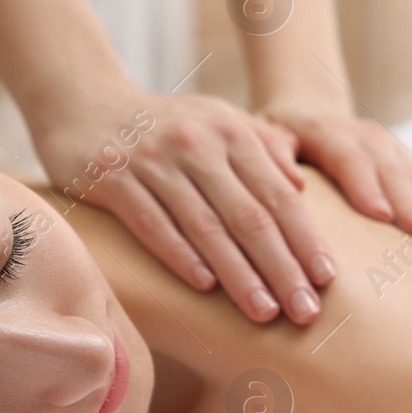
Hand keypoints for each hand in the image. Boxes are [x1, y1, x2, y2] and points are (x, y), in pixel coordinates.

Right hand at [30, 82, 334, 325]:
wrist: (84, 100)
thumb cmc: (162, 123)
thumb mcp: (216, 121)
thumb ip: (261, 146)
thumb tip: (301, 185)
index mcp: (231, 131)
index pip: (278, 193)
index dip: (306, 238)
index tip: (327, 279)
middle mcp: (197, 143)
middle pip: (249, 215)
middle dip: (282, 267)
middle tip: (306, 311)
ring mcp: (153, 160)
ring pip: (205, 226)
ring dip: (238, 274)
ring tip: (264, 312)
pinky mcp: (113, 177)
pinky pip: (152, 223)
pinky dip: (180, 255)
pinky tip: (203, 287)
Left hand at [254, 92, 411, 240]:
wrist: (303, 109)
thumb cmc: (276, 134)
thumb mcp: (261, 135)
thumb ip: (272, 153)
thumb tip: (293, 182)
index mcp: (324, 130)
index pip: (347, 158)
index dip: (366, 186)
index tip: (380, 215)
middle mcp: (359, 133)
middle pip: (386, 167)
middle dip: (407, 200)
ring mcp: (383, 143)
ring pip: (409, 170)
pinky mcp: (397, 155)